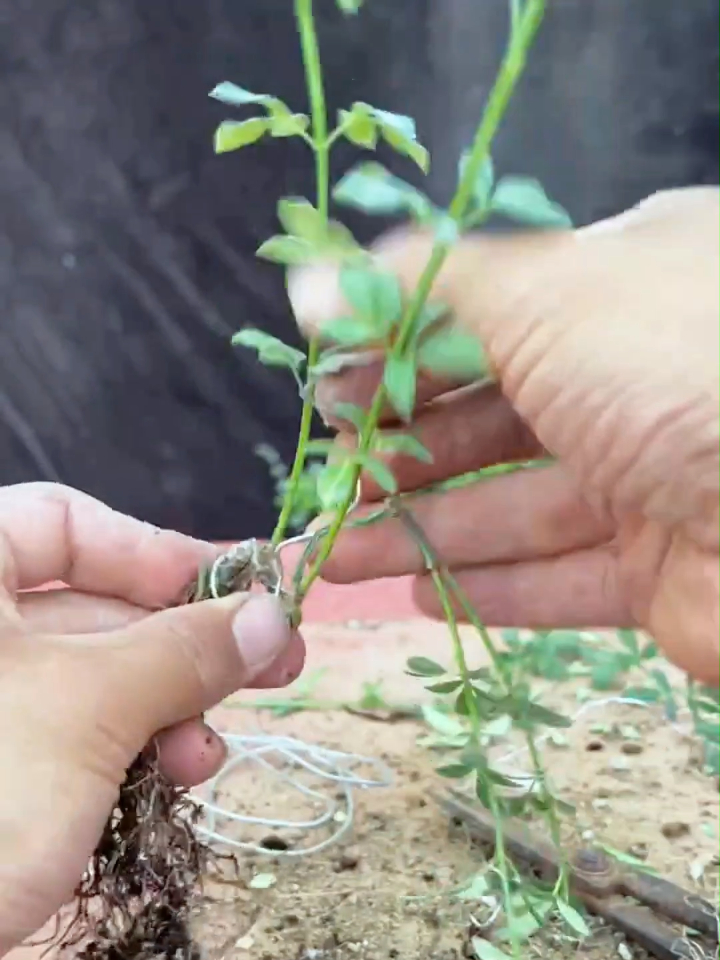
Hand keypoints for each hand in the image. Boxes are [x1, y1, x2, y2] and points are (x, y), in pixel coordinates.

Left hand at [0, 482, 302, 952]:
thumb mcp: (86, 710)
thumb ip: (182, 650)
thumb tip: (271, 613)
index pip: (61, 521)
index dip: (152, 549)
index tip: (230, 591)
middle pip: (91, 606)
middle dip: (185, 641)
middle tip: (272, 659)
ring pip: (92, 678)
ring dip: (170, 705)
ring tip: (211, 748)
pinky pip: (75, 735)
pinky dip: (132, 748)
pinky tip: (177, 776)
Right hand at [289, 187, 718, 683]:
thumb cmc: (676, 372)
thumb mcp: (544, 295)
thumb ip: (424, 287)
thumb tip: (313, 277)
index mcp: (621, 292)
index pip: (486, 318)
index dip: (401, 352)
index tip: (328, 386)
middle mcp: (637, 382)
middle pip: (493, 420)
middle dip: (402, 453)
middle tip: (329, 482)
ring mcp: (651, 481)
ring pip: (515, 507)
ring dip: (422, 532)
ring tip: (339, 554)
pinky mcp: (663, 574)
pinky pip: (563, 580)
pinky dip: (491, 589)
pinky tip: (419, 599)